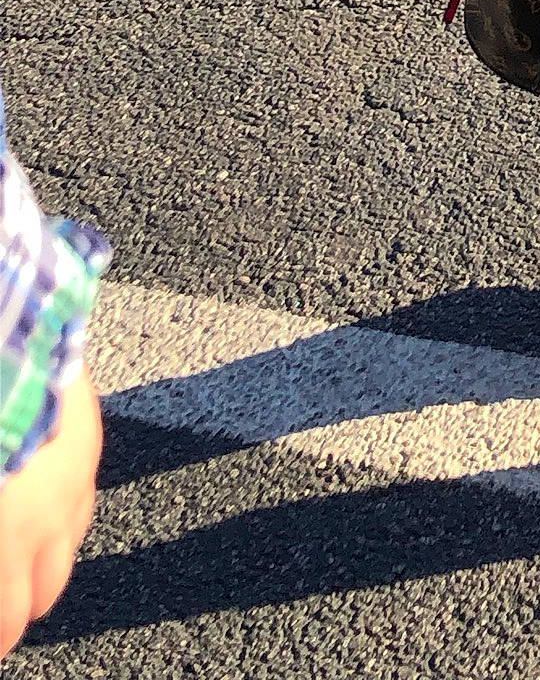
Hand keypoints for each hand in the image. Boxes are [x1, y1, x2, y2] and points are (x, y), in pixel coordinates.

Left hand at [0, 370, 102, 658]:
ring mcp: (75, 474)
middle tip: (5, 614)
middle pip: (46, 592)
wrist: (10, 346)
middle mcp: (50, 516)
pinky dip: (64, 516)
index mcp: (9, 538)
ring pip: (71, 544)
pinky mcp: (87, 434)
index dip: (1, 636)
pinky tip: (47, 512)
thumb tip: (2, 561)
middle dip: (20, 609)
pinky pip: (83, 495)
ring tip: (23, 570)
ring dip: (45, 564)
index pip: (9, 620)